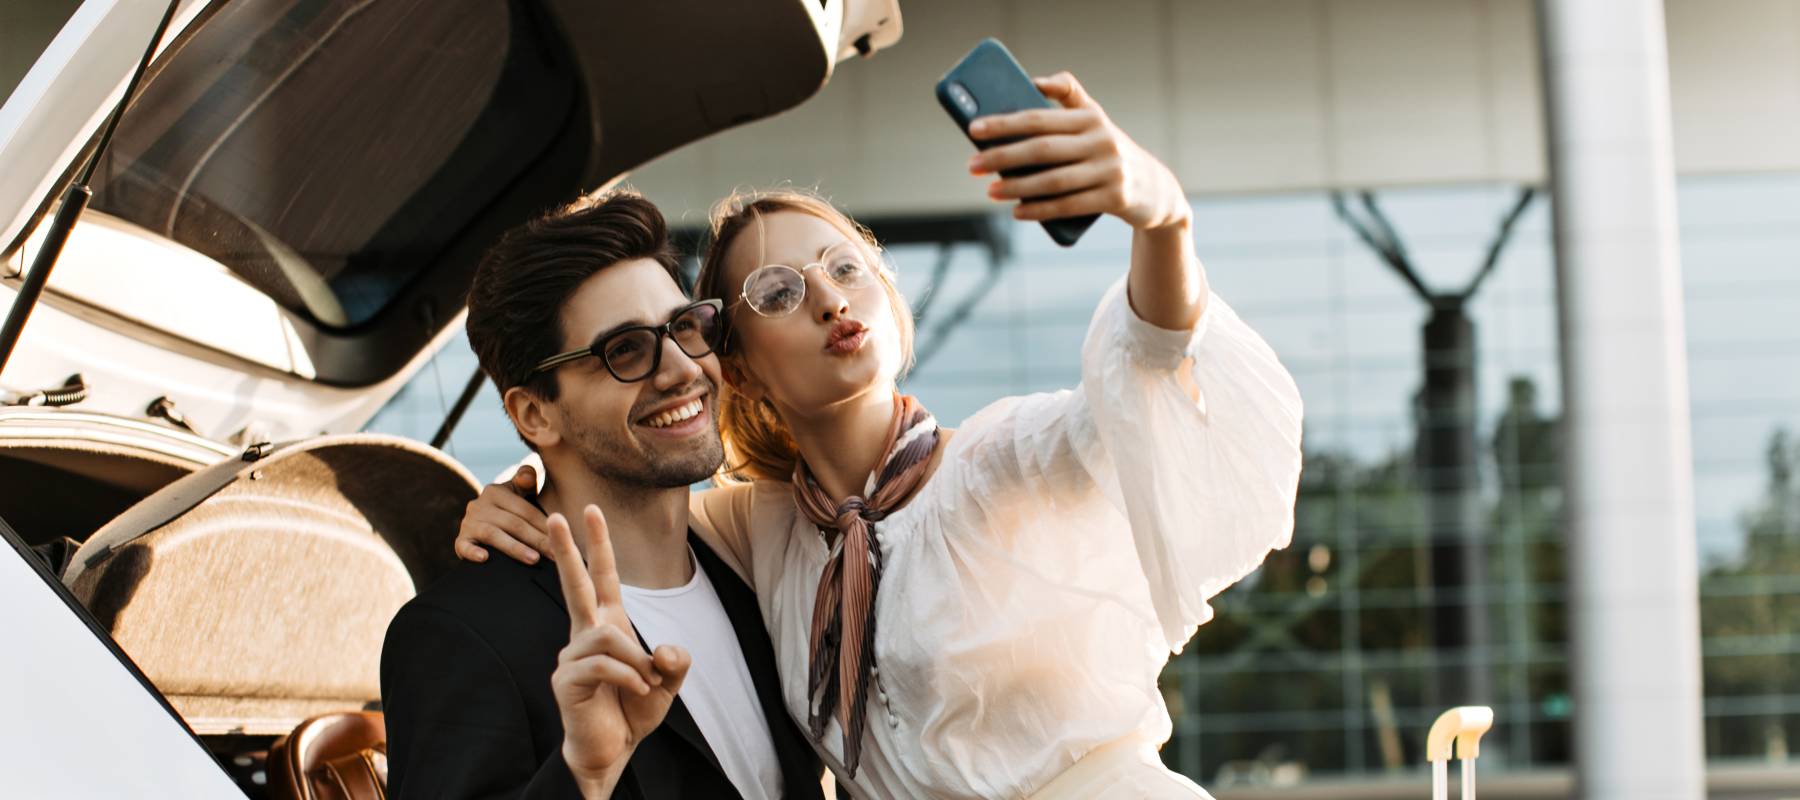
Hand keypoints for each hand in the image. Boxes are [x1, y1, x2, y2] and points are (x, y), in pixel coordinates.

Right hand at [456, 464, 552, 564]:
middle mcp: (479, 504)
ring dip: (515, 548)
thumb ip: (526, 481)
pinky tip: (484, 558)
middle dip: (537, 539)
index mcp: (496, 491)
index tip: (561, 539)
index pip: (525, 509)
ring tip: (534, 559)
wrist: (480, 531)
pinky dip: (472, 552)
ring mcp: (468, 523)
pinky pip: (463, 546)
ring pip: (493, 534)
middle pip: (513, 523)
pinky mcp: (460, 540)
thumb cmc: (509, 512)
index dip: (545, 524)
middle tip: (555, 554)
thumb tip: (529, 474)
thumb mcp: (518, 493)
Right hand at [550, 506, 691, 793]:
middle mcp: (585, 634)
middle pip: (575, 584)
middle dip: (567, 549)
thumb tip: (663, 650)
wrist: (611, 750)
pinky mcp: (566, 680)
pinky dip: (629, 677)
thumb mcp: (667, 683)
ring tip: (646, 682)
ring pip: (607, 636)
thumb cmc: (632, 710)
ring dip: (635, 659)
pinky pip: (603, 665)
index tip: (589, 510)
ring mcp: (572, 656)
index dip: (598, 544)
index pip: (601, 577)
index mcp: (608, 625)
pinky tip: (638, 691)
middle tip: (557, 513)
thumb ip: (675, 662)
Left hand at [967, 72, 1190, 232]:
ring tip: (990, 191)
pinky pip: (1069, 205)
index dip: (1004, 123)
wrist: (1156, 188)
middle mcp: (1102, 140)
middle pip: (1042, 149)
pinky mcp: (1115, 199)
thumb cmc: (1109, 151)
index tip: (973, 129)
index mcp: (1091, 117)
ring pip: (1053, 181)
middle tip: (971, 165)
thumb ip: (1069, 95)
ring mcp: (1110, 171)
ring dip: (1017, 188)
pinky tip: (1017, 212)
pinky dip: (1040, 210)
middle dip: (1002, 157)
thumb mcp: (1095, 119)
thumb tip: (1032, 82)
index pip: (1039, 118)